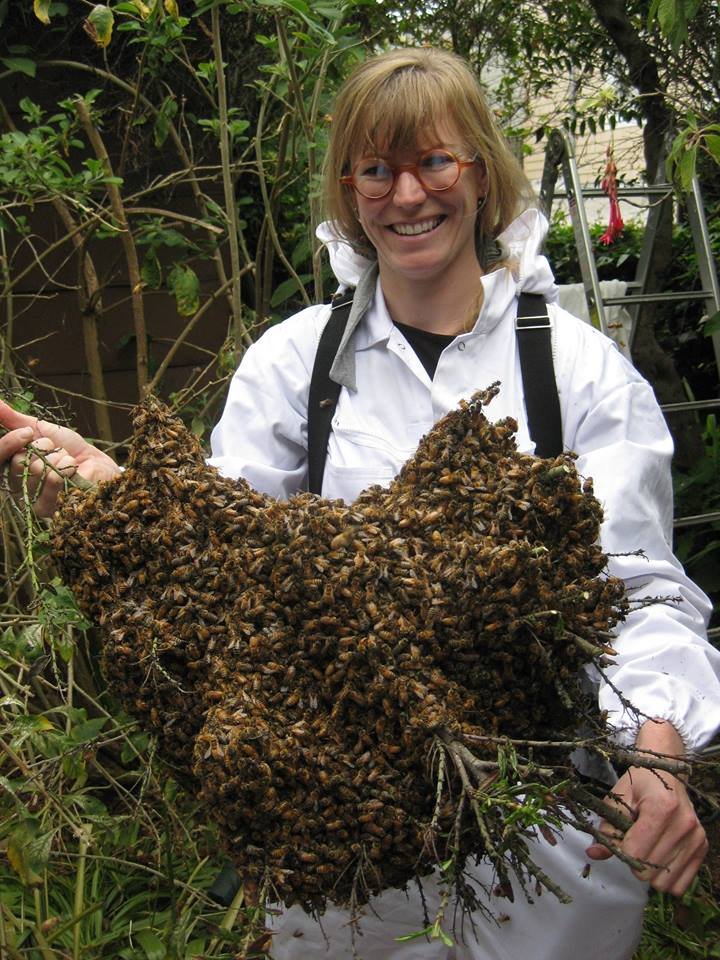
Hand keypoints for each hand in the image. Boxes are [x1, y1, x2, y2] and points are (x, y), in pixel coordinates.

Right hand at [0, 400, 120, 517]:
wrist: (98, 463)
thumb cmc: (69, 447)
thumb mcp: (40, 429)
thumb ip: (15, 419)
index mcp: (13, 467)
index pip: (0, 455)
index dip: (11, 442)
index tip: (28, 432)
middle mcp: (19, 486)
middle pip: (18, 462)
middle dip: (43, 448)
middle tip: (56, 450)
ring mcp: (34, 499)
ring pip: (37, 470)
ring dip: (58, 458)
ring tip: (67, 461)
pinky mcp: (52, 508)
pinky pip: (54, 480)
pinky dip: (67, 468)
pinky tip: (74, 471)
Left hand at [586, 719, 707, 894]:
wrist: (667, 771)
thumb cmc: (640, 783)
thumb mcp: (618, 798)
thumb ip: (607, 828)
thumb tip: (593, 853)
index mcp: (661, 808)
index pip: (636, 853)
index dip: (622, 850)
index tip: (621, 838)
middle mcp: (684, 825)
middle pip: (649, 871)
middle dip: (635, 862)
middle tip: (634, 842)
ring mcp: (696, 837)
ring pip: (664, 882)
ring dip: (651, 872)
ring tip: (648, 847)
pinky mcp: (703, 847)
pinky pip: (681, 885)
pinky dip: (667, 878)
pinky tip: (661, 858)